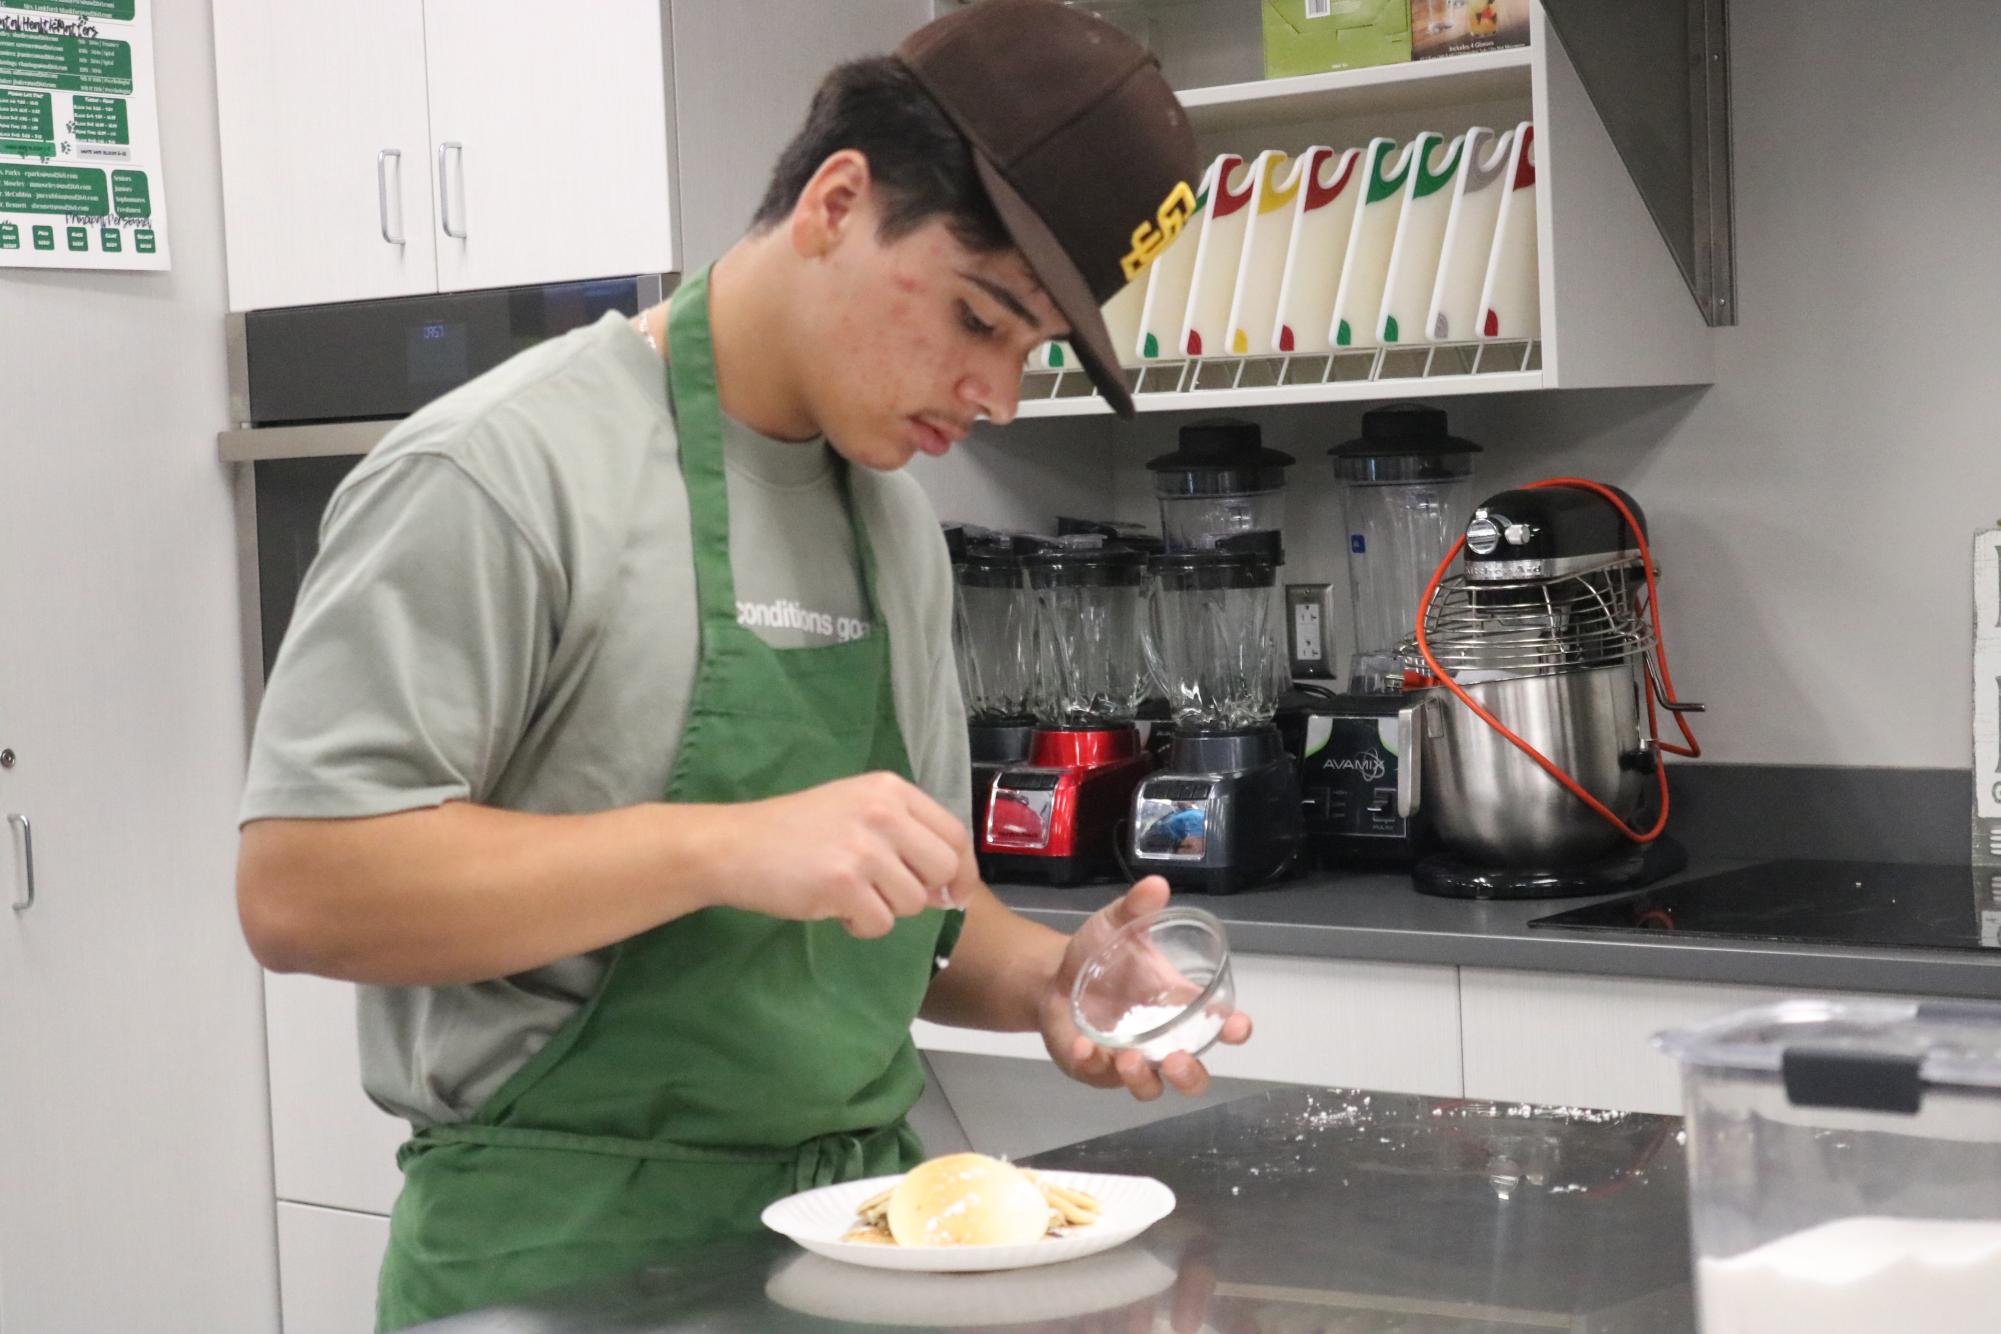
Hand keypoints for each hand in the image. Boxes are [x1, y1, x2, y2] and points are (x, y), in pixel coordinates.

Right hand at [708, 772, 974, 937]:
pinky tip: (835, 908)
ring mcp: (864, 848)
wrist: (735, 846)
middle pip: (943, 869)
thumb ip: (903, 833)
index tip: (954, 893)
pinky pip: (880, 924)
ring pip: (913, 902)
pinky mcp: (843, 884)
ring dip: (885, 910)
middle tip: (886, 894)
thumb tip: (948, 886)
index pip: (954, 833)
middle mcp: (884, 812)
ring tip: (850, 895)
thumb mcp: (855, 808)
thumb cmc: (795, 830)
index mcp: (891, 789)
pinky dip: (861, 926)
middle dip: (922, 892)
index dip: (961, 870)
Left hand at [1039, 876, 1252, 1100]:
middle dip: (1190, 1075)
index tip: (1237, 1026)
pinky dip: (1093, 1066)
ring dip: (1142, 1079)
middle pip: (1193, 1076)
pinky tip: (1082, 1047)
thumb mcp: (1117, 925)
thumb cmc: (1100, 954)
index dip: (1234, 1030)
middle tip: (1176, 1059)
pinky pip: (1100, 1077)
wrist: (1055, 976)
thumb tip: (1156, 884)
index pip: (1219, 1026)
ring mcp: (1131, 1060)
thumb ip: (1136, 908)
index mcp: (1179, 1008)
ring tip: (1126, 1058)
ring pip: (1151, 1087)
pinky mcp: (1096, 1069)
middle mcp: (1161, 1041)